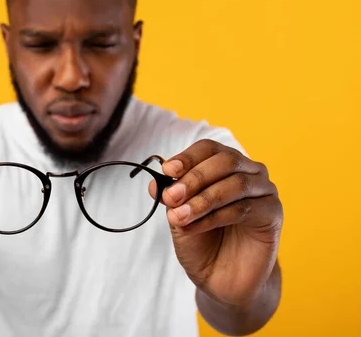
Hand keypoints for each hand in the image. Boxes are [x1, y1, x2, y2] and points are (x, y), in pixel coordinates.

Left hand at [149, 139, 282, 304]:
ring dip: (202, 200)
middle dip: (194, 178)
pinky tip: (194, 227)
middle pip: (225, 161)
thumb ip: (171, 198)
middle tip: (171, 197)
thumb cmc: (202, 241)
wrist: (221, 279)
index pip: (209, 149)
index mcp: (225, 165)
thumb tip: (156, 183)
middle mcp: (248, 172)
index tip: (167, 170)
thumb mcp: (178, 217)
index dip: (188, 157)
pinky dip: (214, 217)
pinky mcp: (273, 214)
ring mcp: (264, 191)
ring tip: (179, 217)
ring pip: (235, 184)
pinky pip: (243, 208)